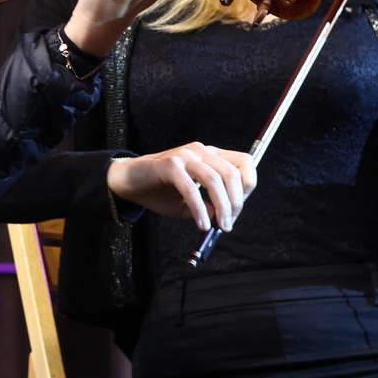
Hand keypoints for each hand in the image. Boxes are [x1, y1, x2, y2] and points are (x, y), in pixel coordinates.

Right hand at [106, 142, 255, 231]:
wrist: (130, 182)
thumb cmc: (161, 191)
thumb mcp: (191, 200)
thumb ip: (210, 205)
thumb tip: (225, 217)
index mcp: (210, 155)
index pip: (244, 162)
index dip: (248, 185)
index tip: (238, 209)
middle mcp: (201, 151)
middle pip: (232, 173)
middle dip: (235, 202)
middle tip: (228, 223)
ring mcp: (185, 155)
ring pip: (214, 180)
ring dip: (221, 207)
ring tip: (219, 226)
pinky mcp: (170, 164)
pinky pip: (191, 189)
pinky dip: (200, 210)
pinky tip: (201, 224)